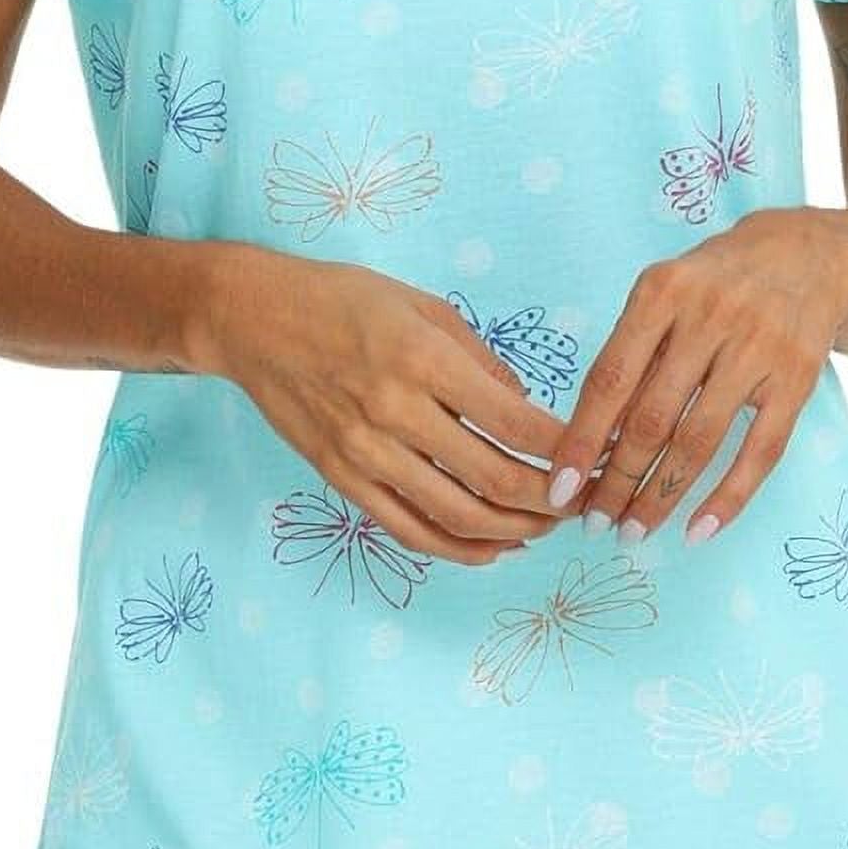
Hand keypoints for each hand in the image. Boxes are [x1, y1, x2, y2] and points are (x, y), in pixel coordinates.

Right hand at [198, 244, 569, 565]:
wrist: (252, 319)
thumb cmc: (343, 301)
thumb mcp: (423, 306)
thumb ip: (480, 360)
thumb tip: (526, 410)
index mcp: (424, 359)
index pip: (514, 422)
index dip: (565, 450)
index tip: (595, 457)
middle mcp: (396, 411)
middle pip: (493, 478)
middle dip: (550, 500)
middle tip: (581, 501)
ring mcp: (366, 452)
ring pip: (455, 515)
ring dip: (512, 531)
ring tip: (544, 527)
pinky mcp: (343, 478)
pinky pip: (408, 529)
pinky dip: (457, 548)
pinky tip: (492, 547)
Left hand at [545, 209, 847, 546]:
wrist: (809, 254)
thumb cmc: (715, 282)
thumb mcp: (664, 294)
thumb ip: (631, 355)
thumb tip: (588, 442)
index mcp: (662, 291)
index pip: (609, 381)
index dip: (581, 441)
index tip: (558, 489)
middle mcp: (710, 317)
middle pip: (651, 419)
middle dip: (616, 481)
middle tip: (593, 522)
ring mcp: (758, 349)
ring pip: (699, 441)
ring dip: (660, 495)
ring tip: (633, 530)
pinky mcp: (797, 379)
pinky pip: (760, 451)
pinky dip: (728, 497)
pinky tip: (697, 530)